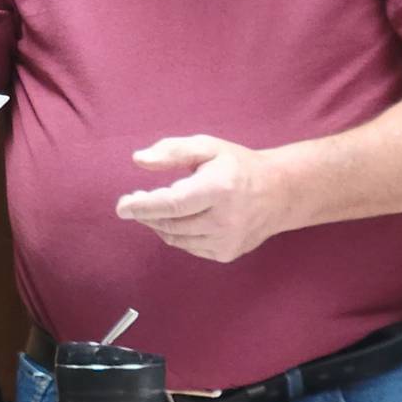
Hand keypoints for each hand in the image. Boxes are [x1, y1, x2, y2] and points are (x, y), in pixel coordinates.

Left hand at [115, 135, 285, 263]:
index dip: (143, 206)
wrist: (280, 193)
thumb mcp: (207, 147)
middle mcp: (225, 220)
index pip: (173, 204)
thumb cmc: (237, 166)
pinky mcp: (227, 254)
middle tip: (134, 201)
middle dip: (146, 213)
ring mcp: (227, 241)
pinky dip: (176, 234)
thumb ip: (172, 151)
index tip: (121, 206)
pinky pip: (189, 247)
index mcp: (219, 189)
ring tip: (154, 207)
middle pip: (170, 224)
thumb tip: (139, 160)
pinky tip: (178, 219)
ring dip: (158, 224)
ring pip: (176, 238)